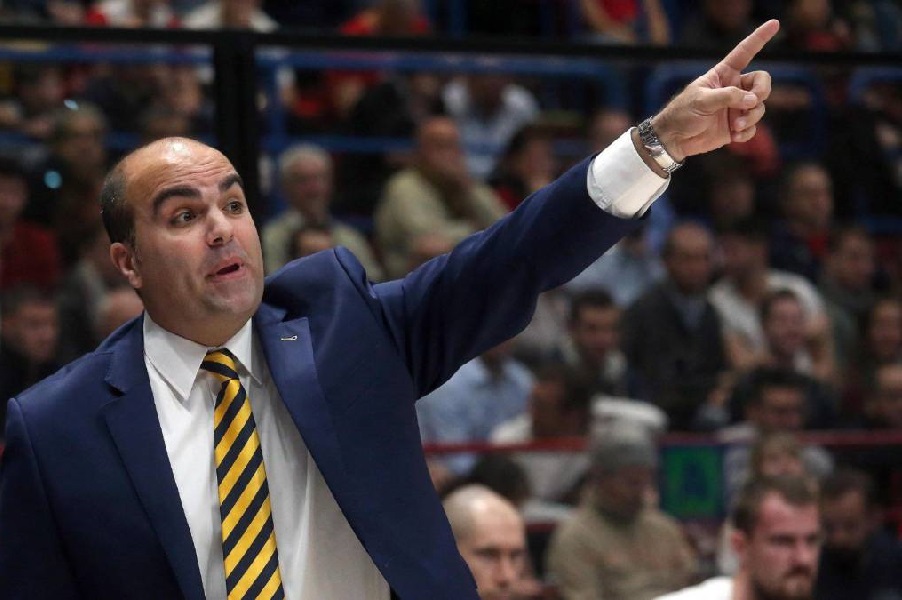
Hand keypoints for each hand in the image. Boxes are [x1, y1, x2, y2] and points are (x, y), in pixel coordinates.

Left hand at [651, 19, 779, 161]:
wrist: (674, 139)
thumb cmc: (682, 114)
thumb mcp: (702, 100)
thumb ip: (727, 96)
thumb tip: (752, 100)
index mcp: (723, 74)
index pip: (744, 52)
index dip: (759, 38)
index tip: (775, 23)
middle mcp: (733, 88)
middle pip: (762, 82)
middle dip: (762, 91)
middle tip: (751, 102)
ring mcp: (735, 108)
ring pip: (759, 106)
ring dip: (751, 117)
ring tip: (735, 126)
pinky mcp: (736, 126)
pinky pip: (752, 127)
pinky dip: (746, 132)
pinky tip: (734, 137)